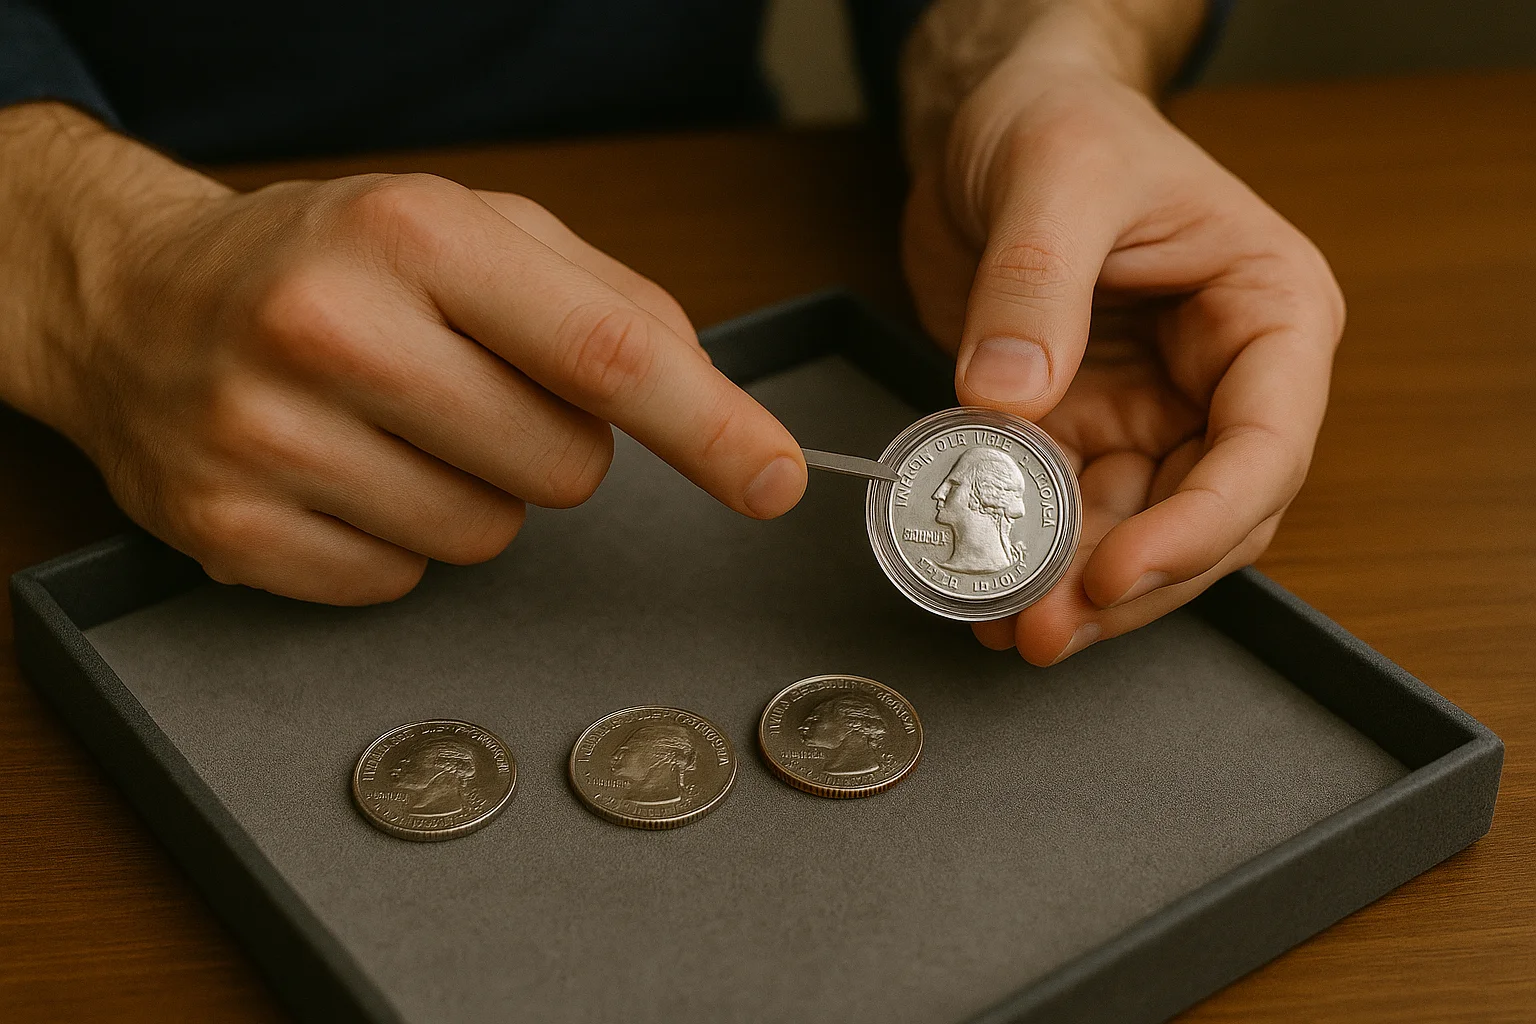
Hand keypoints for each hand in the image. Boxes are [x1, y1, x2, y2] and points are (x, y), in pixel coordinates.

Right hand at [1, 107, 805, 602]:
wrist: (137, 299)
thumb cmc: (335, 262)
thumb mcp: (475, 233)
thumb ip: (609, 299)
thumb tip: (708, 394)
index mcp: (414, 234)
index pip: (605, 353)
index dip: (710, 426)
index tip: (775, 478)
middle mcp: (330, 328)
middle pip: (563, 469)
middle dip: (553, 448)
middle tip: (474, 393)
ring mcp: (266, 437)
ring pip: (486, 538)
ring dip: (474, 495)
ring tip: (397, 429)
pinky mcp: (230, 529)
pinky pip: (399, 584)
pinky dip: (396, 541)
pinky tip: (343, 474)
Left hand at [902, 58, 1344, 663]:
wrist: (994, 119)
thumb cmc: (1061, 121)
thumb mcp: (1056, 176)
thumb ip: (1036, 285)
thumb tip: (1009, 397)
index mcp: (1268, 315)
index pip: (1265, 448)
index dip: (1198, 528)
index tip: (1116, 573)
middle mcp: (1220, 381)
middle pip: (1203, 517)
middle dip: (1130, 585)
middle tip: (1047, 629)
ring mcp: (1149, 413)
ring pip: (1132, 533)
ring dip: (1074, 591)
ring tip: (1008, 628)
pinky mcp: (1077, 429)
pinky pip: (1060, 512)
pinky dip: (1025, 557)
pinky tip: (979, 587)